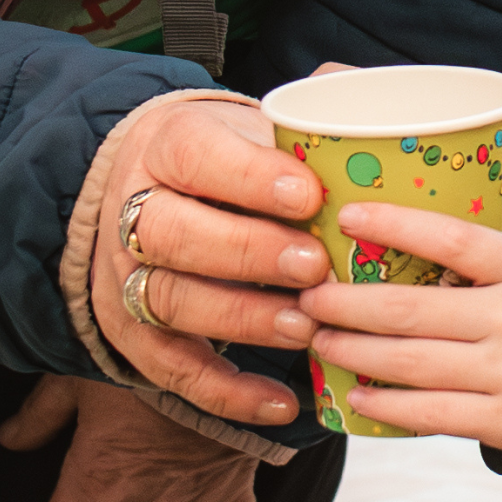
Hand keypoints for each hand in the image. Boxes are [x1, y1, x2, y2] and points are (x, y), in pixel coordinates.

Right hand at [90, 92, 328, 425]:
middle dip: (246, 252)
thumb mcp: (256, 122)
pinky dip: (226, 392)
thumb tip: (374, 100)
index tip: (309, 195)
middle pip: (172, 233)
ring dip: (240, 319)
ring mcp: (127, 274)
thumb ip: (315, 108)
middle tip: (314, 265)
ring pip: (168, 300)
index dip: (251, 178)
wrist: (155, 190)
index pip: (198, 156)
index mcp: (171, 144)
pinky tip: (282, 401)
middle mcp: (135, 208)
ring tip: (306, 326)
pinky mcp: (133, 332)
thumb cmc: (231, 159)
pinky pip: (172, 370)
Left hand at [301, 205, 501, 482]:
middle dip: (347, 299)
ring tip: (318, 338)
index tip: (350, 213)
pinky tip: (360, 397)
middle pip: (411, 305)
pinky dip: (389, 405)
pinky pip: (432, 414)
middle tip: (307, 290)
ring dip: (354, 349)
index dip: (397, 222)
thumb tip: (444, 270)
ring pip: (410, 361)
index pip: (456, 237)